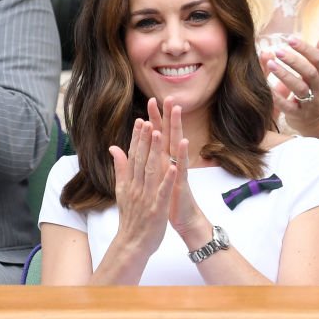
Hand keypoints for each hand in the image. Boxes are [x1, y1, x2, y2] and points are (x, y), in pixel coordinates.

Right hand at [108, 117, 176, 255]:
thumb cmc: (131, 217)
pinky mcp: (157, 209)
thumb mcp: (122, 191)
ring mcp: (147, 197)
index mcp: (130, 182)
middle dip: (145, 139)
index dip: (137, 138)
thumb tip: (114, 148)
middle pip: (141, 159)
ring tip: (159, 134)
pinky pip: (163, 192)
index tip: (141, 120)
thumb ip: (121, 169)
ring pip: (151, 171)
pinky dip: (167, 179)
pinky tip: (174, 166)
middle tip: (149, 120)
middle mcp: (137, 187)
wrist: (132, 245)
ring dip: (155, 152)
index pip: (133, 156)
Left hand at [147, 97, 207, 240]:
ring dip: (177, 128)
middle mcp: (172, 163)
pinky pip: (183, 166)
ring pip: (178, 146)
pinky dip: (184, 155)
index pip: (158, 137)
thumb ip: (144, 164)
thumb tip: (133, 149)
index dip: (154, 120)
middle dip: (168, 116)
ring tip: (177, 111)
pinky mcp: (183, 183)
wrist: (184, 221)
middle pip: (170, 135)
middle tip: (168, 97)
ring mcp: (179, 171)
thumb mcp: (154, 181)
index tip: (151, 101)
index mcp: (163, 162)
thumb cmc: (169, 201)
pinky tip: (185, 142)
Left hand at [262, 30, 318, 137]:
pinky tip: (267, 87)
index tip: (290, 39)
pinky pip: (288, 107)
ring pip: (300, 89)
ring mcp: (310, 103)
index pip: (318, 59)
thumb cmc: (316, 89)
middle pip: (310, 73)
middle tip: (278, 51)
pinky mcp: (299, 115)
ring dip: (285, 76)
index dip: (305, 49)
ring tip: (270, 64)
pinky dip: (278, 98)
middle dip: (295, 61)